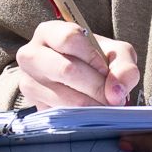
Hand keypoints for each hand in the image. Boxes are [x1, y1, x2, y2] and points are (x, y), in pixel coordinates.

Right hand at [11, 20, 140, 106]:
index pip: (70, 39)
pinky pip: (59, 116)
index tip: (105, 70)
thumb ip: (124, 67)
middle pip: (66, 70)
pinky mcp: (32, 106)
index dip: (93, 57)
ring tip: (104, 106)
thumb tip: (115, 93)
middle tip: (112, 98)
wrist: (77, 80)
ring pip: (63, 98)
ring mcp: (27, 82)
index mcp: (49, 33)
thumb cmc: (95, 61)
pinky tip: (89, 115)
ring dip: (91, 106)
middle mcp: (31, 55)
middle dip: (96, 87)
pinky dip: (80, 119)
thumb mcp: (115, 54)